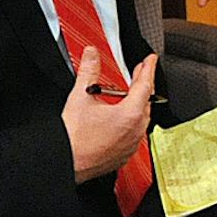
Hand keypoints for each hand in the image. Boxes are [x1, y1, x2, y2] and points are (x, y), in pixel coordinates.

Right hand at [62, 48, 155, 181]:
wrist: (66, 162)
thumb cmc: (73, 138)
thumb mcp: (80, 96)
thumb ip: (88, 70)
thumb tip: (91, 54)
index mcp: (130, 114)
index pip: (145, 85)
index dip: (148, 69)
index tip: (151, 60)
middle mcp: (136, 130)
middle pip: (146, 101)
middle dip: (143, 84)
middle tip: (140, 72)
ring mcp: (131, 144)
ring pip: (141, 119)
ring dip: (138, 103)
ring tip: (130, 93)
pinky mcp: (125, 154)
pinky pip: (134, 134)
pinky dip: (131, 122)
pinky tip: (121, 118)